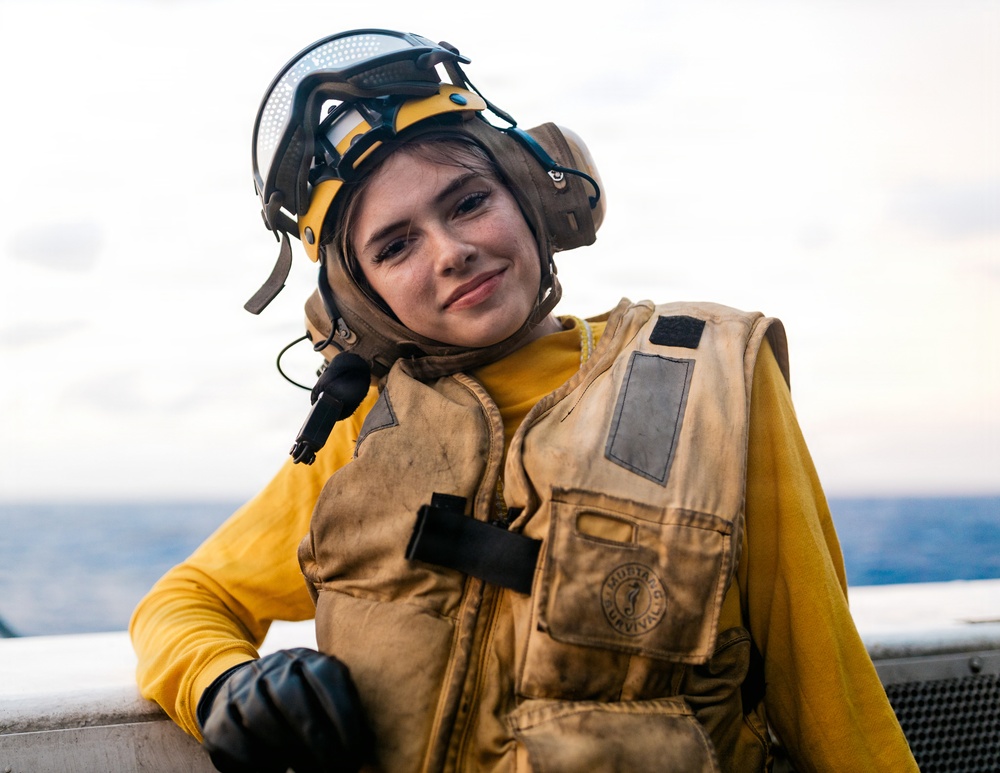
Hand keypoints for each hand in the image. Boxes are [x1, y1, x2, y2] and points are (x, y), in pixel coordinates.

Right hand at [197, 648, 374, 772]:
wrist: (246, 692)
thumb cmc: (304, 704)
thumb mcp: (326, 698)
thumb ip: (345, 714)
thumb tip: (366, 744)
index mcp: (307, 659)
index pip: (327, 678)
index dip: (344, 718)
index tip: (355, 752)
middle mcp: (274, 668)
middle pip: (294, 699)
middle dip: (318, 741)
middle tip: (336, 769)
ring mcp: (244, 689)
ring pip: (262, 718)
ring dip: (290, 752)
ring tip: (310, 772)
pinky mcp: (220, 716)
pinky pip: (237, 740)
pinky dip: (258, 761)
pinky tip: (277, 769)